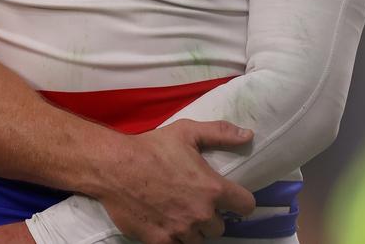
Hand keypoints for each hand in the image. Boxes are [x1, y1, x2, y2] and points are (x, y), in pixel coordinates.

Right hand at [97, 119, 255, 243]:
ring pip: (200, 239)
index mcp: (212, 188)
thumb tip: (248, 135)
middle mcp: (201, 214)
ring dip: (195, 228)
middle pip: (221, 227)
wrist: (116, 168)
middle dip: (212, 215)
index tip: (231, 196)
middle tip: (196, 200)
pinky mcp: (162, 242)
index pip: (245, 206)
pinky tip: (167, 220)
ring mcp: (181, 231)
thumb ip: (220, 133)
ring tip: (180, 210)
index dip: (241, 200)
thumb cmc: (153, 147)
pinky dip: (176, 236)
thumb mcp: (187, 131)